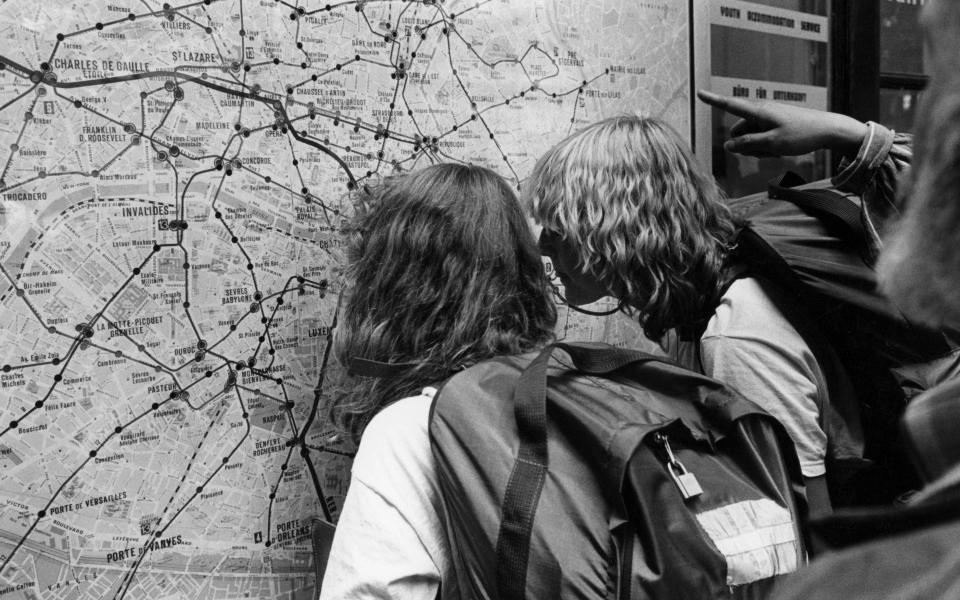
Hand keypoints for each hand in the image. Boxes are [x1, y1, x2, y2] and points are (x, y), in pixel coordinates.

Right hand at [697, 89, 868, 157]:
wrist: (828, 130)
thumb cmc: (800, 135)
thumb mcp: (772, 143)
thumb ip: (747, 144)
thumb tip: (728, 146)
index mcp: (759, 112)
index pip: (730, 105)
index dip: (713, 100)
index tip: (699, 93)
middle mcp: (762, 112)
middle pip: (739, 129)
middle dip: (744, 144)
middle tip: (764, 153)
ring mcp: (770, 118)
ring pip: (751, 135)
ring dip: (756, 147)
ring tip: (776, 152)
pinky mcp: (777, 124)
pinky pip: (762, 137)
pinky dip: (765, 145)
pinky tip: (780, 150)